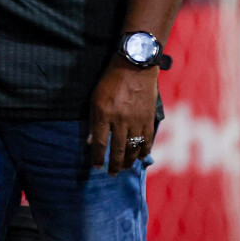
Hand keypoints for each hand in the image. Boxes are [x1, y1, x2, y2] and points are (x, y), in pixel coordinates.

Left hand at [87, 56, 158, 174]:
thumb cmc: (110, 81)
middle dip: (114, 164)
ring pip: (133, 148)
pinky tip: (141, 157)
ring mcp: (136, 120)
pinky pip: (147, 140)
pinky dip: (144, 151)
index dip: (98, 157)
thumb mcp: (95, 98)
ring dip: (129, 161)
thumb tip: (91, 141)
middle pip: (118, 149)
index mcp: (104, 114)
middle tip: (112, 174)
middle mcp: (120, 120)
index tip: (97, 167)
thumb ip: (93, 121)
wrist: (135, 66)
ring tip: (125, 168)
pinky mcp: (148, 119)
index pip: (101, 142)